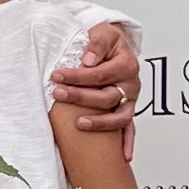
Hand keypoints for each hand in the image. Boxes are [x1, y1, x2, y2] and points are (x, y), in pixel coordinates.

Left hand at [50, 22, 140, 146]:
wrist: (115, 46)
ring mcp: (130, 101)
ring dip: (99, 123)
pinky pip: (130, 129)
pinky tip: (124, 156)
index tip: (57, 76)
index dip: (77, 76)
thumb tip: (88, 60)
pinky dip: (128, 143)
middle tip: (58, 94)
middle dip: (80, 97)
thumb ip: (96, 44)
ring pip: (118, 117)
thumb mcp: (103, 32)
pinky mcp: (127, 110)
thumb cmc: (107, 41)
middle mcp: (131, 85)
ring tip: (80, 124)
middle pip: (106, 97)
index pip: (99, 74)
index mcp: (127, 64)